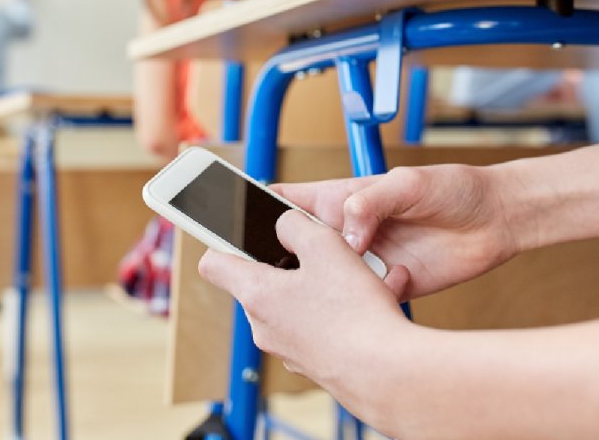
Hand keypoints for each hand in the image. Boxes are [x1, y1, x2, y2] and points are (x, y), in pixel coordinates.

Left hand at [198, 210, 410, 385]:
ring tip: (360, 277)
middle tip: (324, 254)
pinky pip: (321, 327)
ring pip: (299, 304)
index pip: (214, 264)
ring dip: (324, 287)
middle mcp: (264, 326)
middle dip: (293, 264)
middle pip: (264, 282)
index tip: (242, 235)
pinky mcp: (314, 364)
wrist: (384, 373)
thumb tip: (284, 225)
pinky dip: (341, 312)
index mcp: (256, 294)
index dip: (225, 243)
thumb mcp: (324, 245)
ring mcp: (288, 349)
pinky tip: (374, 302)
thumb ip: (295, 225)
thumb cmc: (352, 313)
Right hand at [273, 165, 522, 300]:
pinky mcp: (386, 287)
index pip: (286, 203)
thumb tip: (347, 233)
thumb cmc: (454, 189)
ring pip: (327, 283)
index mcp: (341, 200)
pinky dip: (371, 302)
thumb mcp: (410, 183)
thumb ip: (372, 202)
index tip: (231, 224)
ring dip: (328, 290)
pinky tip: (394, 286)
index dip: (253, 210)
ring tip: (339, 288)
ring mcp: (364, 263)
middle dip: (285, 264)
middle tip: (288, 273)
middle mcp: (346, 233)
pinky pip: (364, 302)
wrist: (496, 221)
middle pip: (296, 251)